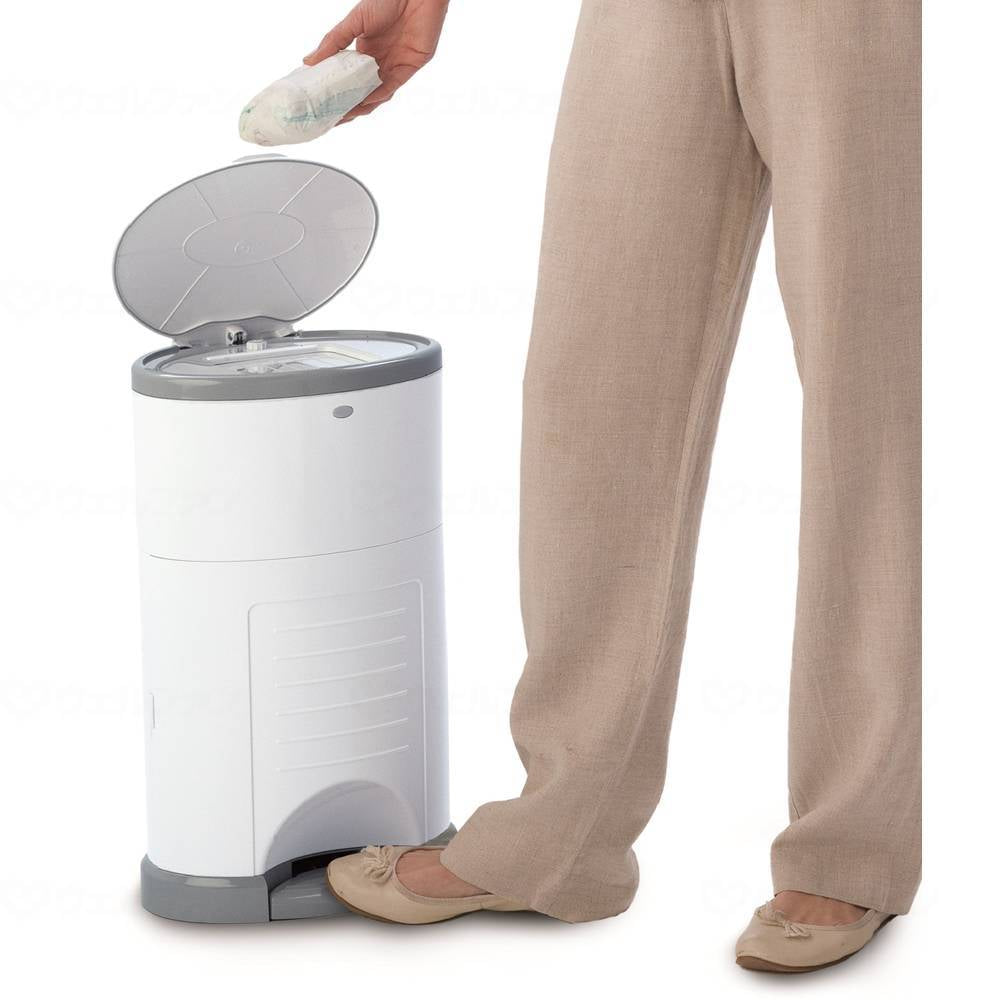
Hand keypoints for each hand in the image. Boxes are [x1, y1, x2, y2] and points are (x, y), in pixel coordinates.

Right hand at [304, 0, 449, 123]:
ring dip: (361, 106)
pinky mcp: (409, 68)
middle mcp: (378, 61)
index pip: (347, 77)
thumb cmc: (386, 0)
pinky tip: (365, 102)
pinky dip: (378, 95)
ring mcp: (393, 66)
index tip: (319, 105)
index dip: (335, 92)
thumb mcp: (354, 21)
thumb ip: (333, 42)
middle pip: (361, 91)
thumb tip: (308, 62)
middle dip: (346, 106)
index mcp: (364, 50)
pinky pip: (392, 86)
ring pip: (375, 93)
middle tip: (328, 120)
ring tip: (344, 117)